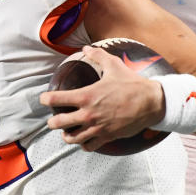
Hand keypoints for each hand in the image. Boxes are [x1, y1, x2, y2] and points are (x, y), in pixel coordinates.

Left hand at [39, 46, 165, 151]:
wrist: (151, 103)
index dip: (45, 99)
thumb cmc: (132, 84)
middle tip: (54, 118)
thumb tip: (86, 48)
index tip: (45, 98)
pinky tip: (84, 139)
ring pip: (71, 138)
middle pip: (58, 123)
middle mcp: (88, 114)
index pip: (55, 100)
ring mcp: (97, 127)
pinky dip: (83, 144)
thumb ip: (97, 56)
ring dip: (66, 135)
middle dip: (52, 121)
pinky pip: (88, 146)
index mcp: (86, 95)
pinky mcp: (106, 137)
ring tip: (67, 131)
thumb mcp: (114, 65)